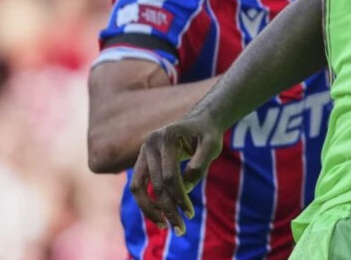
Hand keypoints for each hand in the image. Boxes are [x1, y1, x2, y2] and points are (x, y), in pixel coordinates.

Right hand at [129, 115, 223, 234]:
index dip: (179, 196)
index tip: (190, 213)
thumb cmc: (207, 134)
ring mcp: (143, 152)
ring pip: (138, 187)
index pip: (169, 176)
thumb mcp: (212, 146)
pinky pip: (139, 185)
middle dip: (167, 208)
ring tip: (164, 226)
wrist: (199, 122)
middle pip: (154, 184)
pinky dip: (146, 201)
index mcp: (167, 138)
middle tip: (180, 228)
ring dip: (149, 210)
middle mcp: (150, 144)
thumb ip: (200, 165)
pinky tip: (159, 215)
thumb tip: (184, 189)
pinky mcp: (142, 161)